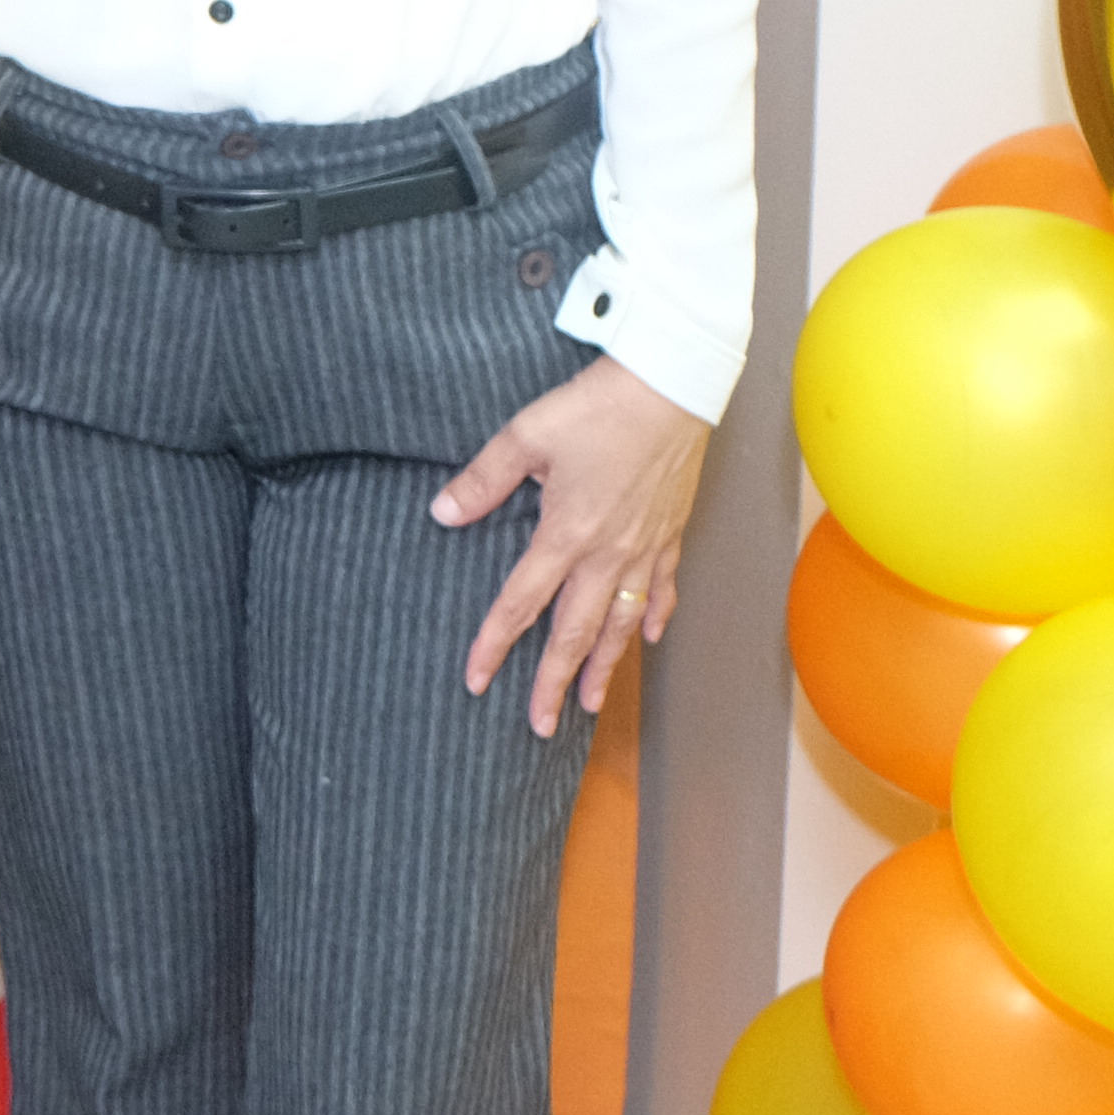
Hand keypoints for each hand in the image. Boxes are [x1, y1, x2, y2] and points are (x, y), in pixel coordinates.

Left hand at [435, 353, 709, 734]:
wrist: (671, 389)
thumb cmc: (595, 408)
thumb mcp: (524, 436)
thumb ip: (482, 480)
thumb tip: (442, 514)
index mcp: (566, 534)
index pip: (521, 604)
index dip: (495, 645)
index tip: (476, 680)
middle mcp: (609, 554)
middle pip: (576, 633)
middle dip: (553, 682)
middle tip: (539, 726)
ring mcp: (646, 549)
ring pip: (623, 625)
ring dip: (605, 668)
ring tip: (590, 705)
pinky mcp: (671, 534)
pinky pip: (664, 590)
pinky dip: (654, 620)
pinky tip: (648, 641)